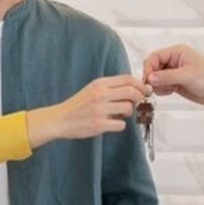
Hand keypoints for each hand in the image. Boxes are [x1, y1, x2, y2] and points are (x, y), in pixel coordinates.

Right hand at [25, 75, 149, 146]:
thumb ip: (110, 87)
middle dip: (138, 98)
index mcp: (100, 84)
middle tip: (135, 103)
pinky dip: (120, 125)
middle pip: (132, 92)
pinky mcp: (99, 124)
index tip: (143, 90)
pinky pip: (121, 125)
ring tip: (119, 115)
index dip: (139, 84)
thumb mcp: (92, 89)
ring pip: (128, 108)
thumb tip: (133, 88)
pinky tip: (111, 124)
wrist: (60, 119)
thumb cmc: (78, 105)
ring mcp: (100, 109)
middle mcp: (100, 94)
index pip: (127, 79)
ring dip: (128, 113)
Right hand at [142, 44, 203, 106]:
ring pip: (156, 78)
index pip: (155, 57)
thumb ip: (167, 76)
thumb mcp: (188, 76)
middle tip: (154, 87)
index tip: (148, 80)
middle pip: (153, 67)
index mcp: (177, 53)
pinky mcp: (176, 83)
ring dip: (158, 85)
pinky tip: (172, 91)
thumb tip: (150, 77)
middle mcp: (174, 61)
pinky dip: (163, 90)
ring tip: (169, 89)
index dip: (149, 68)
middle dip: (152, 78)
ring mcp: (174, 73)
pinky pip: (162, 86)